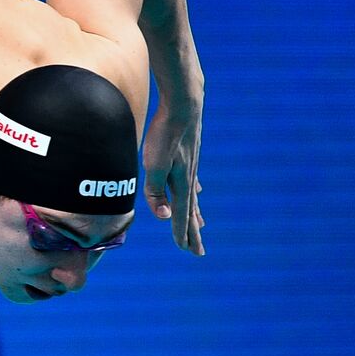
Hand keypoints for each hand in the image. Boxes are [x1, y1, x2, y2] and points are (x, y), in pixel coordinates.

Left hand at [142, 93, 205, 255]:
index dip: (181, 233)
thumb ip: (156, 190)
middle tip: (198, 252)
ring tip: (199, 226)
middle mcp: (189, 177)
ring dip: (195, 213)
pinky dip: (193, 189)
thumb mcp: (154, 164)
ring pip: (192, 195)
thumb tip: (164, 216)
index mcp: (181, 182)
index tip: (186, 250)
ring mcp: (191, 165)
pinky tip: (197, 189)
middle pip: (191, 210)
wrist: (183, 104)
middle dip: (192, 232)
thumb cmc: (165, 134)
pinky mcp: (189, 154)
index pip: (181, 215)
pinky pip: (192, 178)